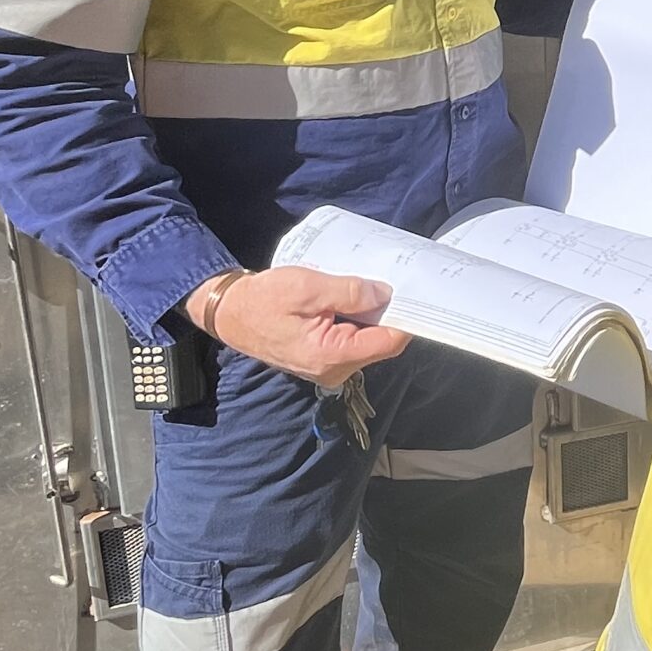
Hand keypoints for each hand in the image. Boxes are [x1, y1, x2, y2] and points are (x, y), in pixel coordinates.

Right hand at [190, 267, 410, 386]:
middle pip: (381, 341)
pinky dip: (358, 319)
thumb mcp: (307, 287)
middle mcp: (335, 369)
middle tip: (399, 281)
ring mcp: (330, 367)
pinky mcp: (324, 359)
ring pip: (368, 340)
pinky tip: (356, 297)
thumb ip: (348, 291)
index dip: (408, 318)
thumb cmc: (263, 299)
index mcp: (332, 355)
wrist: (230, 313)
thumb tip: (385, 295)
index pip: (388, 342)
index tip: (420, 294)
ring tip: (374, 285)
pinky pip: (354, 339)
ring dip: (373, 314)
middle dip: (391, 312)